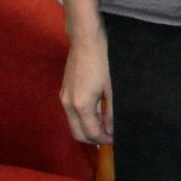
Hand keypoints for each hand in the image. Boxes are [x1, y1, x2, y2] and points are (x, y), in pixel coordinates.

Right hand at [60, 30, 113, 144]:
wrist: (86, 41)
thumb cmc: (104, 61)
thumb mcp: (113, 88)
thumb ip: (112, 112)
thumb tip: (112, 130)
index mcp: (81, 105)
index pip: (91, 133)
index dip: (104, 140)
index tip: (117, 140)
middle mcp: (67, 105)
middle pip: (77, 134)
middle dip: (93, 139)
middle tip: (111, 137)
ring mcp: (63, 98)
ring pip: (73, 124)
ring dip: (88, 129)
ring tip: (107, 125)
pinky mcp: (64, 92)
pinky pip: (72, 114)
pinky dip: (84, 119)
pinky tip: (98, 113)